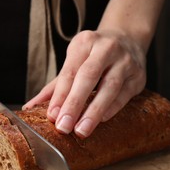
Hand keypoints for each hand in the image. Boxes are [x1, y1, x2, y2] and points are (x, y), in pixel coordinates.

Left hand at [24, 29, 145, 137]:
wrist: (128, 39)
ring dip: (94, 111)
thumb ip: (54, 87)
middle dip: (74, 103)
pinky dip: (112, 108)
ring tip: (81, 130)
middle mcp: (106, 48)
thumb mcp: (73, 61)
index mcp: (84, 43)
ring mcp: (125, 61)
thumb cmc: (93, 55)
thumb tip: (30, 108)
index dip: (60, 95)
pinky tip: (102, 120)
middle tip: (64, 126)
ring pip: (110, 87)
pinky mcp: (139, 75)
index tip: (52, 116)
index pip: (69, 72)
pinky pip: (124, 94)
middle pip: (89, 77)